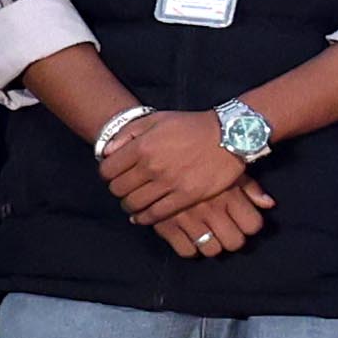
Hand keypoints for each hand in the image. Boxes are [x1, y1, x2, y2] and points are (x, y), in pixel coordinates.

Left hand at [93, 104, 234, 225]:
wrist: (231, 135)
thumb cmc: (192, 126)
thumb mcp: (157, 119)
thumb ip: (128, 133)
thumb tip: (106, 152)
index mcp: (142, 146)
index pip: (108, 170)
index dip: (107, 175)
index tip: (113, 176)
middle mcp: (152, 166)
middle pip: (118, 189)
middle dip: (118, 190)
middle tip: (125, 190)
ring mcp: (169, 183)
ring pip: (134, 203)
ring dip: (129, 206)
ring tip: (134, 204)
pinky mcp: (186, 196)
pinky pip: (156, 213)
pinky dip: (145, 218)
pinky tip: (143, 216)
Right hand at [150, 168, 268, 264]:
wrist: (161, 152)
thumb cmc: (202, 160)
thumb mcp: (228, 168)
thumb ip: (250, 188)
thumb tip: (269, 204)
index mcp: (229, 196)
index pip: (253, 225)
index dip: (250, 226)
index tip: (244, 224)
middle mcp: (212, 209)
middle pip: (235, 243)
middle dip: (232, 239)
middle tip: (225, 233)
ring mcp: (190, 219)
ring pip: (212, 250)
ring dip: (211, 245)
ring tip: (207, 235)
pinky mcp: (167, 225)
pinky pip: (185, 251)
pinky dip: (189, 248)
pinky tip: (189, 238)